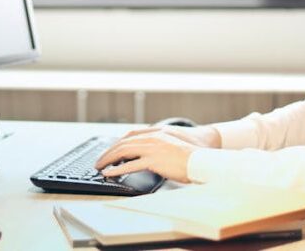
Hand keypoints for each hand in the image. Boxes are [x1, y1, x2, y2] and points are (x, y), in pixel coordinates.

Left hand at [94, 125, 219, 182]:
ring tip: (100, 166)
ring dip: (108, 159)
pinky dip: (117, 168)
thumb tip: (150, 150)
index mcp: (157, 131)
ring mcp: (153, 147)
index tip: (111, 150)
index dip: (118, 142)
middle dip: (109, 151)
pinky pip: (130, 165)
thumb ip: (160, 142)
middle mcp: (153, 136)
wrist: (204, 157)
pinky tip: (110, 173)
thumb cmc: (193, 152)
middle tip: (99, 160)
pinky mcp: (154, 160)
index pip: (131, 134)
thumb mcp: (174, 141)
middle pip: (124, 142)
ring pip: (124, 151)